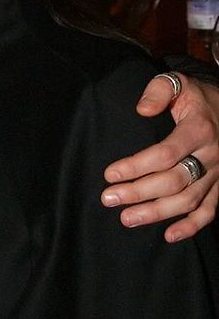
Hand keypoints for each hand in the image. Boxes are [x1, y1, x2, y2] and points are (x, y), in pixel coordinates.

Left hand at [102, 73, 218, 241]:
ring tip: (126, 218)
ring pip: (189, 199)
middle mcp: (212, 155)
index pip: (166, 153)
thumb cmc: (195, 97)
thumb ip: (158, 91)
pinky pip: (209, 211)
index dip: (137, 166)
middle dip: (139, 192)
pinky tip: (169, 235)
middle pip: (174, 180)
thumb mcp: (178, 83)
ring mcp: (218, 173)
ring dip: (157, 213)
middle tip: (109, 199)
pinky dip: (191, 226)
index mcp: (199, 129)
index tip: (110, 173)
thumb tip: (141, 109)